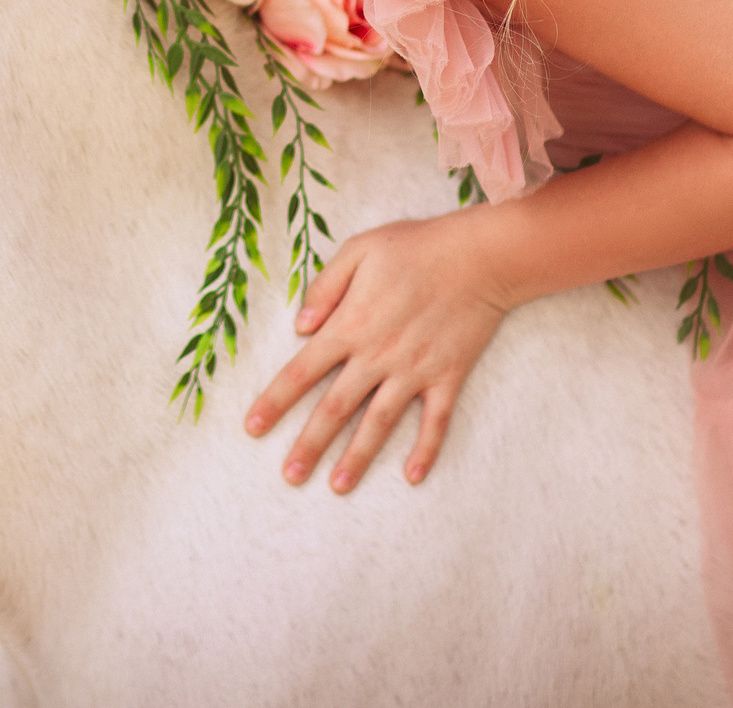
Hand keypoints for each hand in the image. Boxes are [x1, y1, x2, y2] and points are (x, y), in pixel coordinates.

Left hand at [243, 213, 508, 492]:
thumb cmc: (415, 247)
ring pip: (379, 423)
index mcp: (350, 325)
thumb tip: (299, 327)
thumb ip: (324, 288)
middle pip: (334, 409)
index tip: (253, 428)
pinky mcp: (447, 376)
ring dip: (357, 457)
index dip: (274, 401)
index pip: (301, 372)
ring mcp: (414, 370)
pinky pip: (435, 421)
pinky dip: (426, 449)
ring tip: (338, 486)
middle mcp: (377, 355)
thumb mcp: (358, 251)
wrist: (479, 255)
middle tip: (290, 476)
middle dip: (309, 445)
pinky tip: (413, 475)